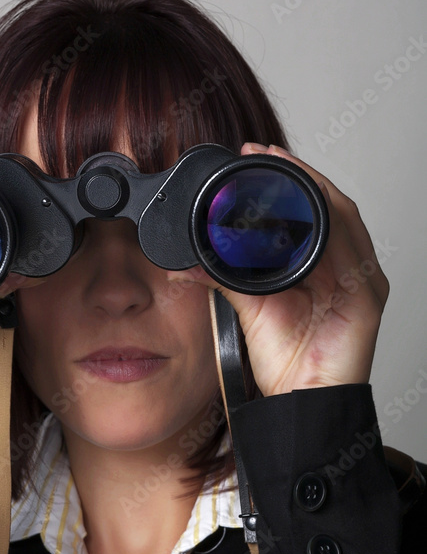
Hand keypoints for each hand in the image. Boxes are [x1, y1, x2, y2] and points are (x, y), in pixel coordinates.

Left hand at [166, 143, 388, 396]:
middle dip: (298, 173)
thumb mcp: (246, 308)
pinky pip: (353, 250)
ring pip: (343, 217)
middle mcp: (343, 267)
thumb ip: (221, 280)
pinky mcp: (367, 297)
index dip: (285, 179)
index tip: (253, 157)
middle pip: (327, 205)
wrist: (300, 402)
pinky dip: (332, 224)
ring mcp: (360, 279)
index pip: (306, 210)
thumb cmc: (283, 361)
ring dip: (313, 187)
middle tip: (263, 151)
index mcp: (317, 267)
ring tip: (283, 165)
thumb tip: (185, 264)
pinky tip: (312, 205)